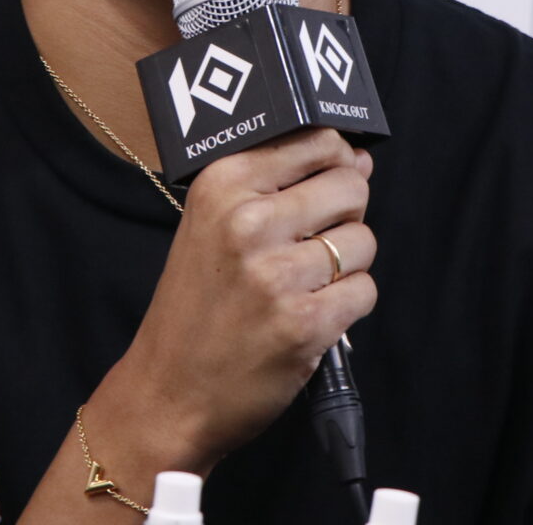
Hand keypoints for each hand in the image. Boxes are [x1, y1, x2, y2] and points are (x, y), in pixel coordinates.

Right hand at [100, 128, 376, 469]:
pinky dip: (348, 305)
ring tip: (307, 283)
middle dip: (346, 214)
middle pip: (349, 186)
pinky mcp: (304, 324)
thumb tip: (358, 160)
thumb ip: (279, 185)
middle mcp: (247, 222)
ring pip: (363, 240)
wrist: (168, 392)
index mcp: (222, 185)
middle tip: (313, 243)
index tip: (330, 178)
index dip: (338, 159)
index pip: (317, 140)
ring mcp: (277, 275)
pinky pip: (364, 291)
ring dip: (348, 264)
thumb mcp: (211, 224)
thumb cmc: (195, 307)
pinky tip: (312, 313)